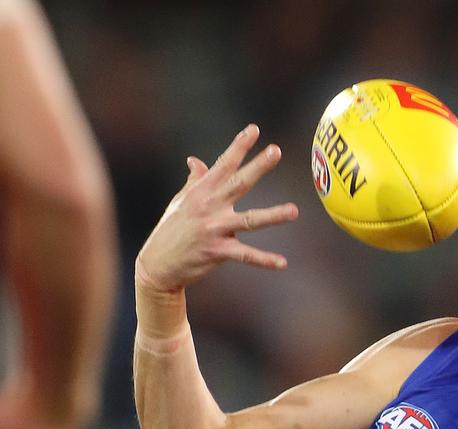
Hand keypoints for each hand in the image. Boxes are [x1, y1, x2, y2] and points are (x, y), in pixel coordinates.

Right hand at [135, 124, 297, 293]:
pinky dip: (264, 260)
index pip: (224, 164)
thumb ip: (195, 181)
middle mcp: (209, 207)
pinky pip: (245, 255)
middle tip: (276, 151)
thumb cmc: (172, 229)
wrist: (157, 263)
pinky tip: (283, 263)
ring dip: (273, 216)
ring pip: (249, 220)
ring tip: (294, 211)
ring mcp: (213, 229)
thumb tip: (196, 160)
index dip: (239, 146)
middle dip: (258, 167)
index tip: (254, 129)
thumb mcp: (181, 201)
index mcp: (202, 192)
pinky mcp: (216, 251)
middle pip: (239, 183)